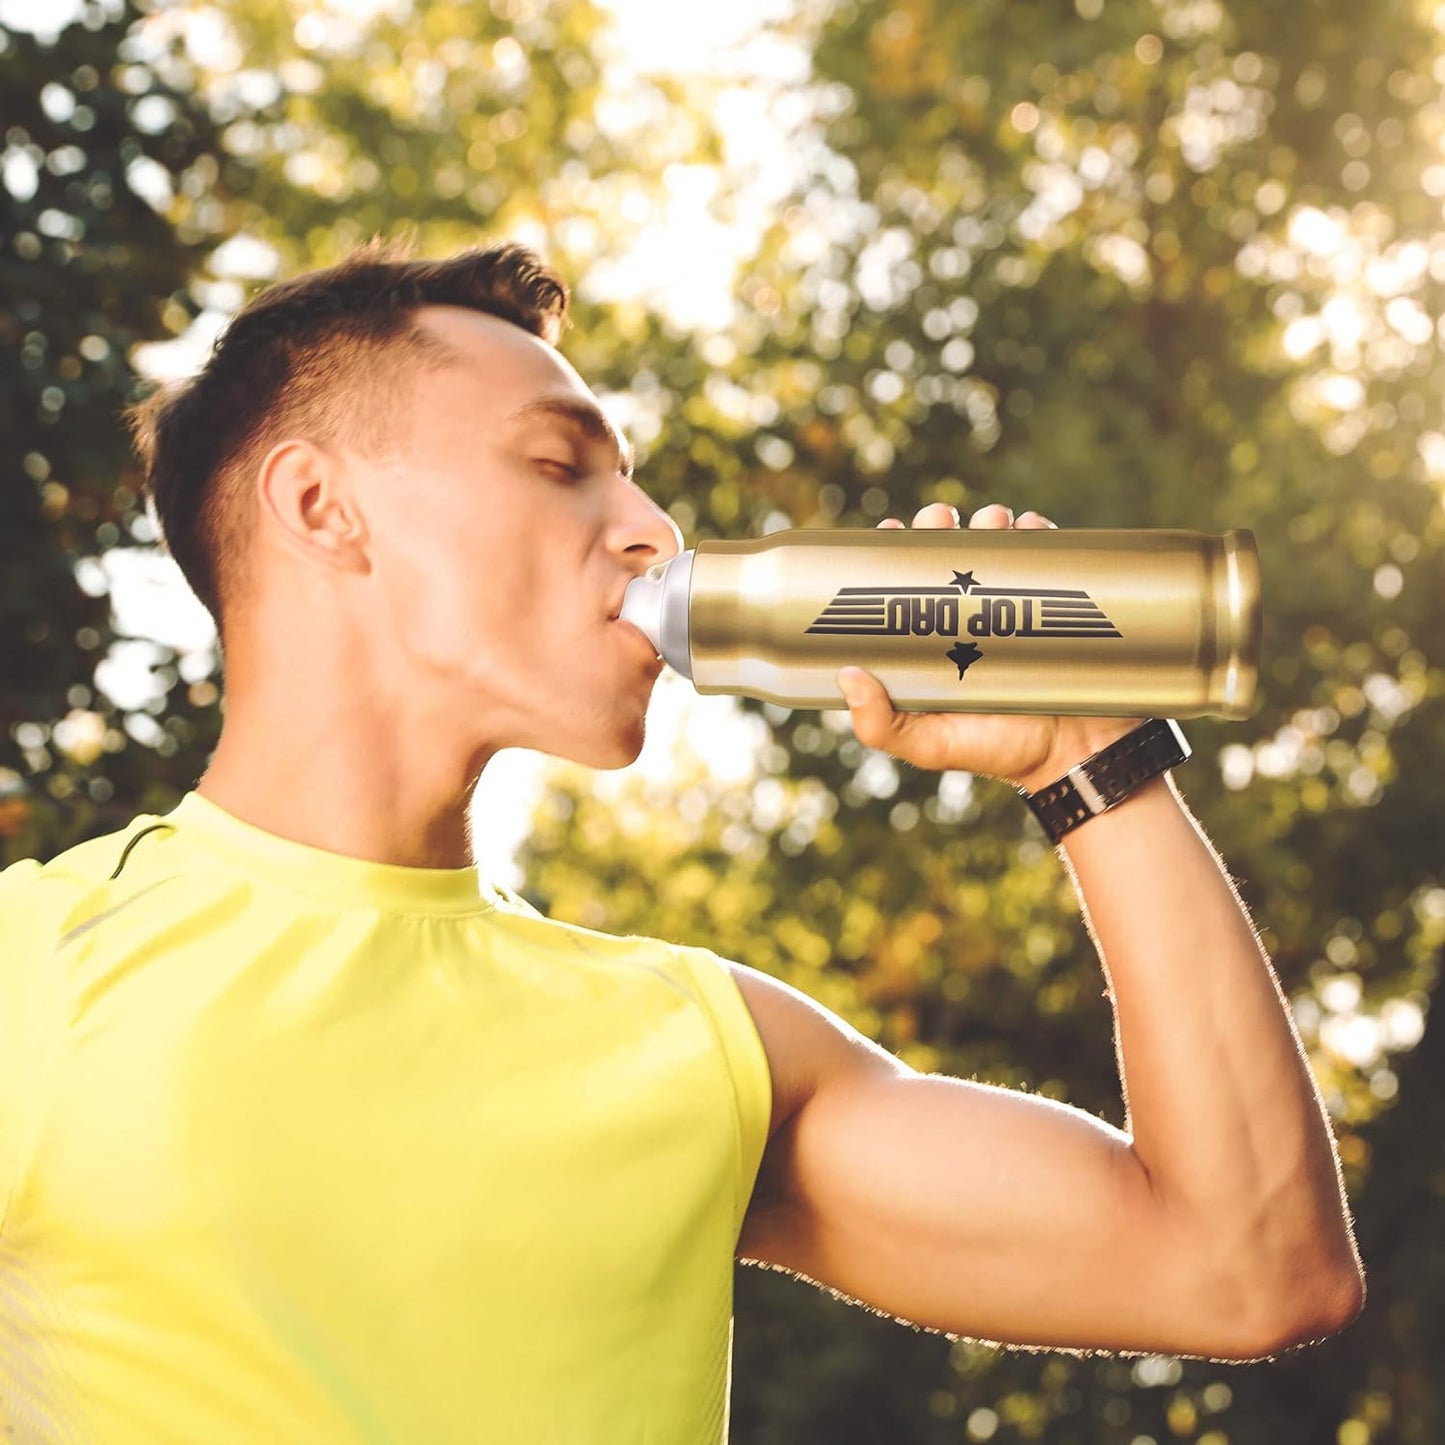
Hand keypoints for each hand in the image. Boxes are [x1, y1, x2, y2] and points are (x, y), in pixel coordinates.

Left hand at [835, 502, 1145, 791]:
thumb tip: (847, 675)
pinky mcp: (1057, 604)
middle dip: (940, 525)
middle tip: (940, 519)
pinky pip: (1047, 557)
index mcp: (931, 641)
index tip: (889, 529)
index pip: (904, 586)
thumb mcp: (930, 746)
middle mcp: (969, 618)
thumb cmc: (998, 751)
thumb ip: (881, 726)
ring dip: (990, 521)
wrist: (1076, 755)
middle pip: (947, 555)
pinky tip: (1031, 527)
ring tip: (992, 520)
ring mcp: (1015, 607)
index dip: (893, 554)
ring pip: (996, 547)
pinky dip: (1038, 533)